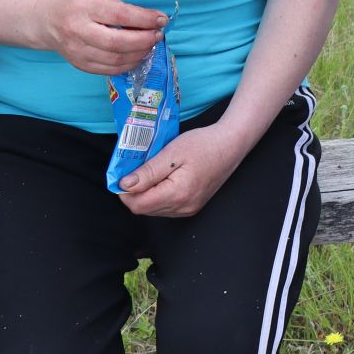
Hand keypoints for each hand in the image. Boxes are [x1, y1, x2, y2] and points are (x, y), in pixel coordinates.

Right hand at [40, 0, 164, 74]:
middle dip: (144, 40)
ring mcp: (77, 51)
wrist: (45, 20)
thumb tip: (151, 21)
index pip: (121, 16)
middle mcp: (78, 31)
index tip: (161, 20)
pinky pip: (109, 70)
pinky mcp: (79, 64)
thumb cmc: (75, 3)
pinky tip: (136, 56)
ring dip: (139, 54)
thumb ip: (121, 8)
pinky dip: (127, 65)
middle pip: (118, 42)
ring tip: (149, 45)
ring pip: (115, 60)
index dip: (145, 20)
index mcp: (84, 7)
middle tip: (158, 35)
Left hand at [117, 120, 249, 216]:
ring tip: (150, 172)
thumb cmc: (203, 144)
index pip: (138, 205)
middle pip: (144, 209)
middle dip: (134, 192)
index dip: (125, 192)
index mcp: (177, 194)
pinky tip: (162, 179)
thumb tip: (124, 185)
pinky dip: (158, 195)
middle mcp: (183, 207)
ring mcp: (188, 209)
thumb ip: (148, 172)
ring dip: (146, 194)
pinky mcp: (192, 206)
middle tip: (135, 169)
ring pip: (154, 209)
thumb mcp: (171, 153)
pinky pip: (165, 207)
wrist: (230, 145)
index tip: (122, 174)